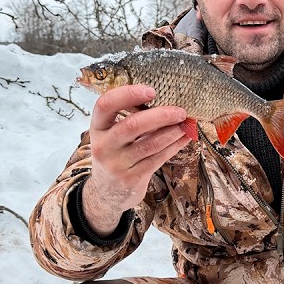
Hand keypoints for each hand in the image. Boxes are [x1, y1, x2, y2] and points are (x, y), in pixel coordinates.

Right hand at [81, 84, 191, 234]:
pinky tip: (184, 137)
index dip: (128, 94)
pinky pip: (158, 158)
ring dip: (172, 131)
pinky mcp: (132, 177)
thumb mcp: (111, 136)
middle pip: (132, 125)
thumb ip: (129, 118)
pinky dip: (174, 146)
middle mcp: (104, 145)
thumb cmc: (114, 155)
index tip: (151, 90)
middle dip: (160, 116)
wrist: (106, 193)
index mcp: (97, 128)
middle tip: (180, 111)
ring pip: (150, 144)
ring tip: (186, 123)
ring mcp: (117, 163)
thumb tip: (165, 100)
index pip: (105, 105)